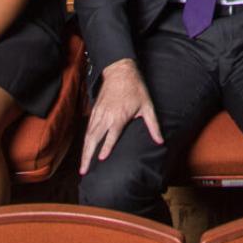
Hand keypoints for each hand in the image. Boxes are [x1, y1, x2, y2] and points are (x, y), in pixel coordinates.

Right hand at [81, 58, 162, 172]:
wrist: (120, 70)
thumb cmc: (136, 88)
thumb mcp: (148, 106)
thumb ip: (153, 125)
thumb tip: (160, 141)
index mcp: (119, 116)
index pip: (111, 136)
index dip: (106, 148)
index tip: (101, 160)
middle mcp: (106, 116)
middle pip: (94, 139)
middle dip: (88, 156)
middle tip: (83, 171)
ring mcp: (98, 113)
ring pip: (88, 135)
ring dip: (84, 150)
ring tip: (82, 165)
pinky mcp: (94, 110)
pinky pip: (87, 128)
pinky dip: (85, 140)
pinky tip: (84, 148)